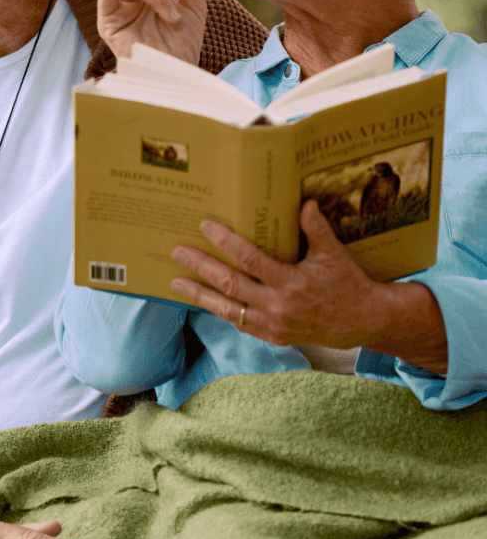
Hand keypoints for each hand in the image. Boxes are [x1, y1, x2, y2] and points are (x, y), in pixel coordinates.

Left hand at [168, 199, 447, 371]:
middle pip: (229, 284)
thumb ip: (317, 229)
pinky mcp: (271, 336)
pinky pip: (238, 323)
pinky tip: (202, 300)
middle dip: (200, 267)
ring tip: (175, 282)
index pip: (249, 259)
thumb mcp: (334, 254)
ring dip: (199, 295)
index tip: (205, 225)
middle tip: (177, 252)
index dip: (225, 241)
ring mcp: (272, 325)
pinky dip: (218, 311)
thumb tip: (304, 202)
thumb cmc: (347, 283)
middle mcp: (277, 306)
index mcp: (291, 283)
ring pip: (226, 309)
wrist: (362, 322)